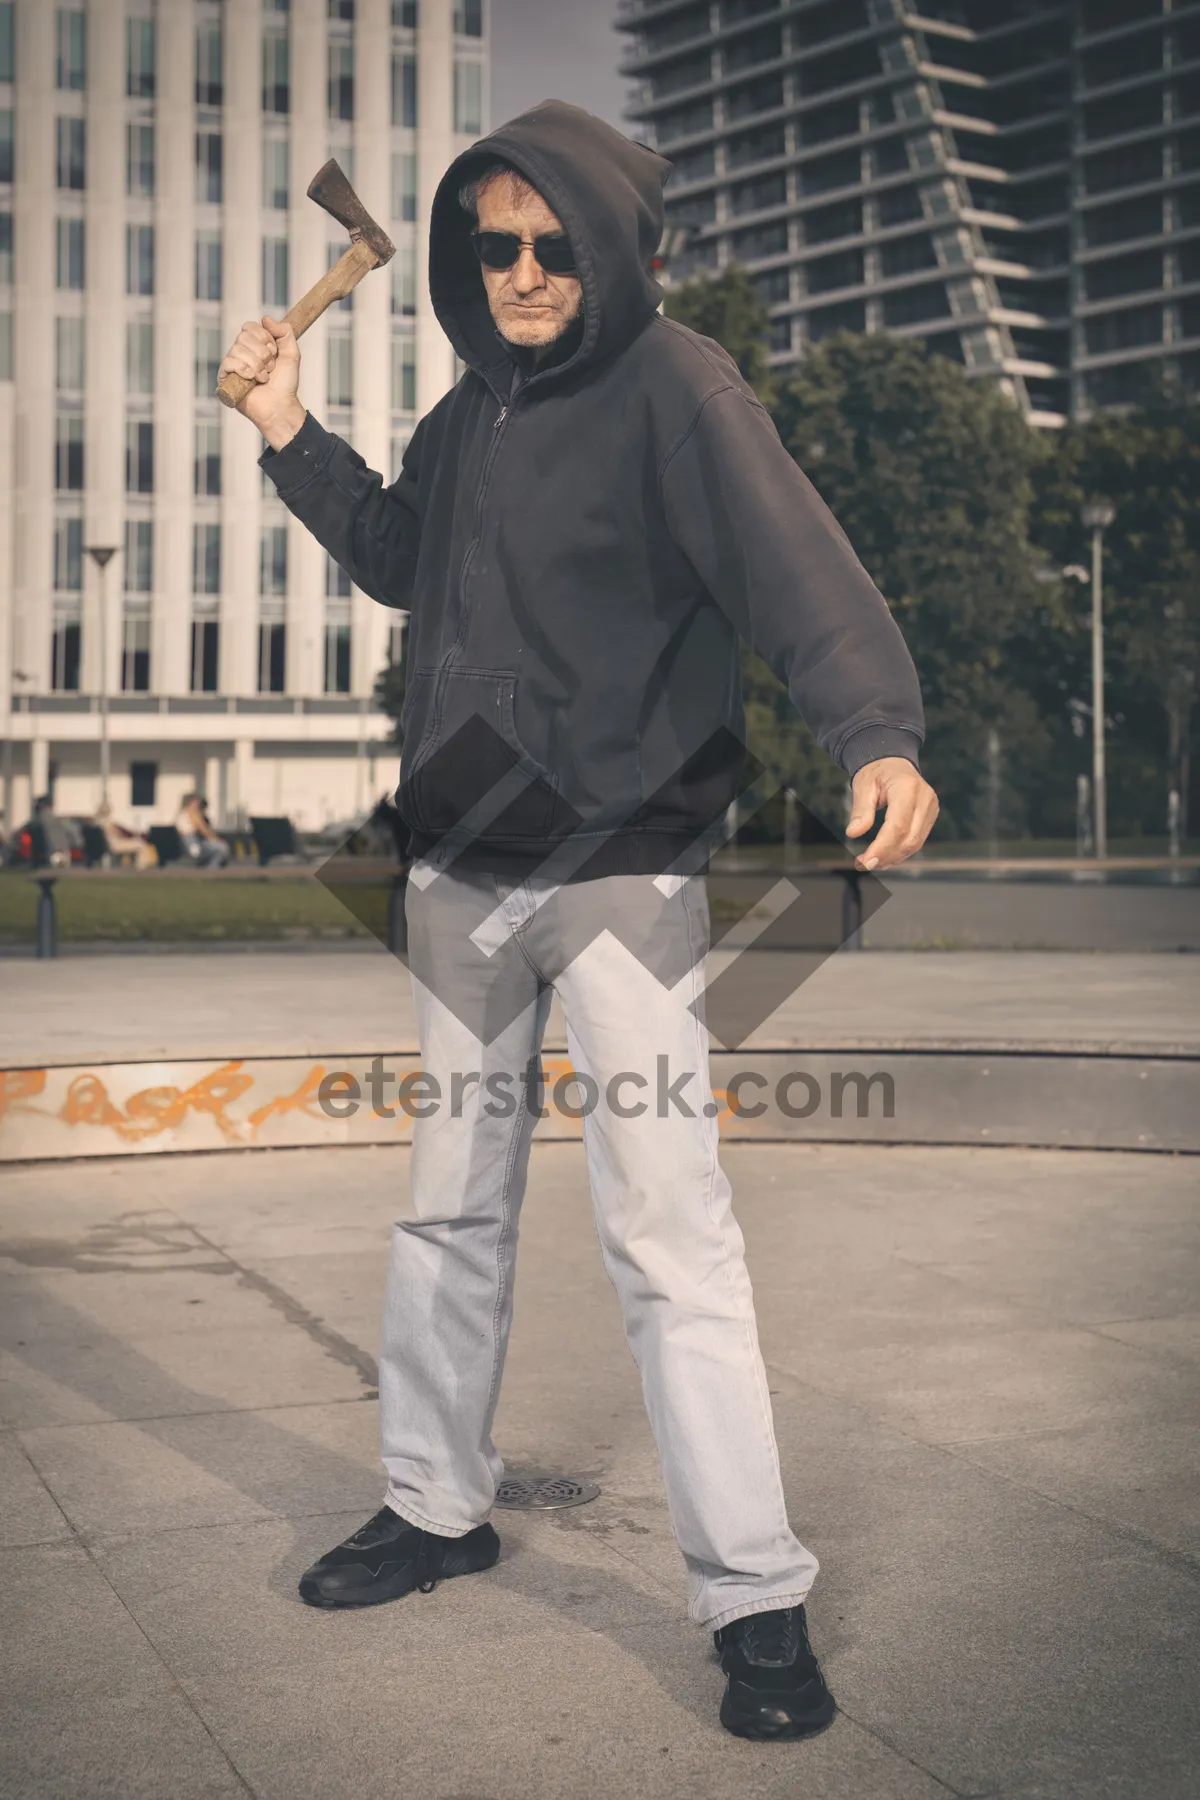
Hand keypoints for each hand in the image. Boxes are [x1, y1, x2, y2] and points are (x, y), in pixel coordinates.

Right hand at [218, 315, 304, 447]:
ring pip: (238, 349)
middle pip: (243, 336)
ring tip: (264, 378)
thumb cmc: (285, 384)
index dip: (264, 338)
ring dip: (257, 365)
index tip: (274, 352)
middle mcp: (241, 352)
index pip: (250, 326)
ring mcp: (232, 365)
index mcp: (254, 345)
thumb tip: (265, 318)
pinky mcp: (225, 378)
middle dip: (262, 353)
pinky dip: (245, 370)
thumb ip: (285, 332)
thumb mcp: (292, 354)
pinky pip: (229, 362)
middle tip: (270, 368)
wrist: (281, 407)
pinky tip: (252, 381)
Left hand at [846, 757, 938, 870]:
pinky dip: (899, 852)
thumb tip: (853, 833)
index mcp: (908, 787)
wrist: (893, 763)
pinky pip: (916, 840)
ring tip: (869, 862)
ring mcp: (931, 808)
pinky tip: (883, 856)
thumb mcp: (863, 786)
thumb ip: (861, 810)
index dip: (882, 847)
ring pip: (914, 843)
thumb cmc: (877, 772)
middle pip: (909, 839)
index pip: (898, 825)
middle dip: (886, 857)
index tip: (866, 861)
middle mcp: (925, 798)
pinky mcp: (930, 816)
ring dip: (892, 858)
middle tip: (863, 865)